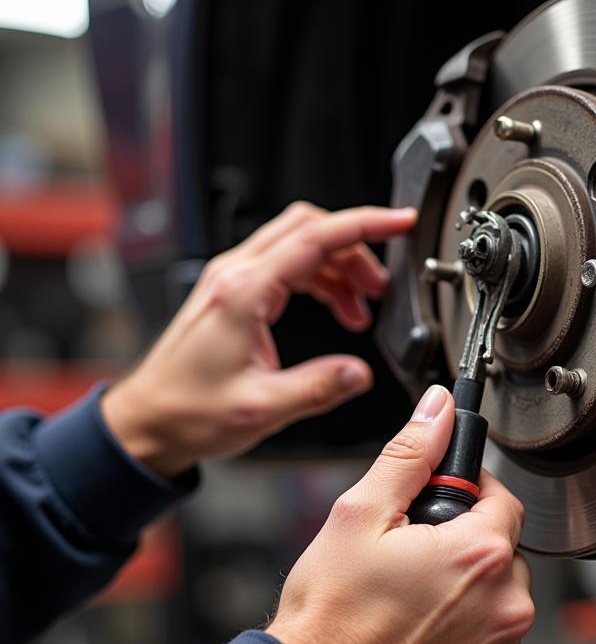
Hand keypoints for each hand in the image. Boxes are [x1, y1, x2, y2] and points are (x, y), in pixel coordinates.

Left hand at [102, 201, 416, 477]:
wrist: (147, 421)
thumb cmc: (189, 412)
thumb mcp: (263, 408)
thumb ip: (319, 388)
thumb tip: (362, 372)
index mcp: (244, 293)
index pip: (315, 237)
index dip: (365, 225)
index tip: (400, 223)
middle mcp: (236, 275)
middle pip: (309, 228)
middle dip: (356, 248)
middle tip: (383, 284)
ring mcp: (232, 279)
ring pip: (300, 245)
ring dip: (339, 267)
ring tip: (362, 306)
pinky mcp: (233, 292)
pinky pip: (287, 265)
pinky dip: (320, 279)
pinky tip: (335, 309)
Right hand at [266, 385, 533, 643]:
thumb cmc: (330, 616)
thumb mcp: (361, 514)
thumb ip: (411, 454)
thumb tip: (439, 410)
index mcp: (481, 555)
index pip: (504, 498)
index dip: (471, 492)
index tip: (443, 501)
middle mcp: (506, 606)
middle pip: (503, 550)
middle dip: (465, 543)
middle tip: (413, 555)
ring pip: (498, 597)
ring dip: (467, 590)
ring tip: (411, 599)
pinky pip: (490, 641)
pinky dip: (465, 633)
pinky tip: (419, 634)